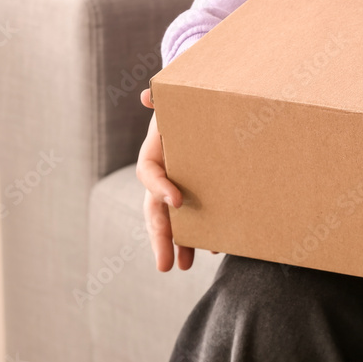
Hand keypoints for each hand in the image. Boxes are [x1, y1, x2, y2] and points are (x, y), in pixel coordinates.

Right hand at [136, 88, 195, 271]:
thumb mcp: (176, 100)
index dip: (159, 188)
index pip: (149, 175)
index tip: (177, 201)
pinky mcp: (196, 196)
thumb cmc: (187, 107)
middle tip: (165, 265)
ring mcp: (177, 189)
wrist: (202, 113)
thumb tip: (148, 96)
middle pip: (155, 211)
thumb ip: (163, 98)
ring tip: (183, 266)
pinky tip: (214, 247)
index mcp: (154, 155)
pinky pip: (195, 217)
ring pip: (172, 221)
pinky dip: (203, 231)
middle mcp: (162, 177)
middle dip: (160, 237)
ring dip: (177, 244)